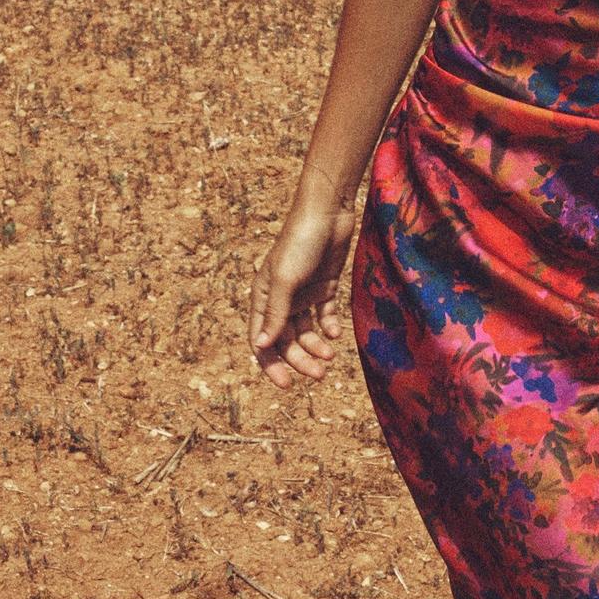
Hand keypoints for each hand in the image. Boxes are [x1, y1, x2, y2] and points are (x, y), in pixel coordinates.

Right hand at [249, 195, 357, 389]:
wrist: (328, 213)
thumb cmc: (300, 243)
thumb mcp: (286, 280)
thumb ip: (275, 313)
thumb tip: (262, 346)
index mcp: (262, 298)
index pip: (261, 340)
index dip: (271, 364)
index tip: (287, 385)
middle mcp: (280, 299)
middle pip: (286, 340)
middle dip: (300, 360)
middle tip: (320, 375)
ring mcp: (302, 293)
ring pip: (306, 331)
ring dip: (316, 347)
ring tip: (330, 357)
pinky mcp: (323, 287)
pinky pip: (324, 315)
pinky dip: (329, 327)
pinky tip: (336, 334)